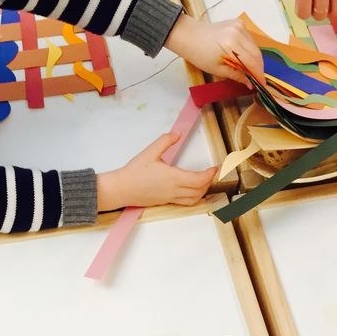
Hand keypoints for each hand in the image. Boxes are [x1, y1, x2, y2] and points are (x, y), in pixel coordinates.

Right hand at [97, 134, 216, 211]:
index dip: (210, 174)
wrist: (121, 189)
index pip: (199, 179)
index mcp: (172, 178)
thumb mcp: (150, 151)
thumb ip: (166, 140)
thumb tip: (177, 133)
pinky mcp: (165, 201)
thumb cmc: (134, 172)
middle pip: (199, 190)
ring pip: (193, 199)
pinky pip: (185, 202)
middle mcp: (173, 190)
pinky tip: (192, 190)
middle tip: (212, 172)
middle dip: (209, 181)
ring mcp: (170, 197)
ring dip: (203, 191)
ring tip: (205, 181)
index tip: (215, 167)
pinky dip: (194, 197)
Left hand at [165, 14, 263, 86]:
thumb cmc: (200, 55)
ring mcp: (239, 26)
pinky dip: (250, 49)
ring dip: (255, 59)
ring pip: (255, 46)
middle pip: (257, 53)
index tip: (263, 85)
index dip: (259, 74)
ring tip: (251, 70)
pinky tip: (245, 57)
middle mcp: (238, 33)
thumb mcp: (217, 69)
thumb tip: (250, 84)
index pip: (252, 62)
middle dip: (259, 68)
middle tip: (258, 79)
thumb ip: (236, 75)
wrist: (190, 36)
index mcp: (231, 46)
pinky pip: (250, 39)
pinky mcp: (239, 23)